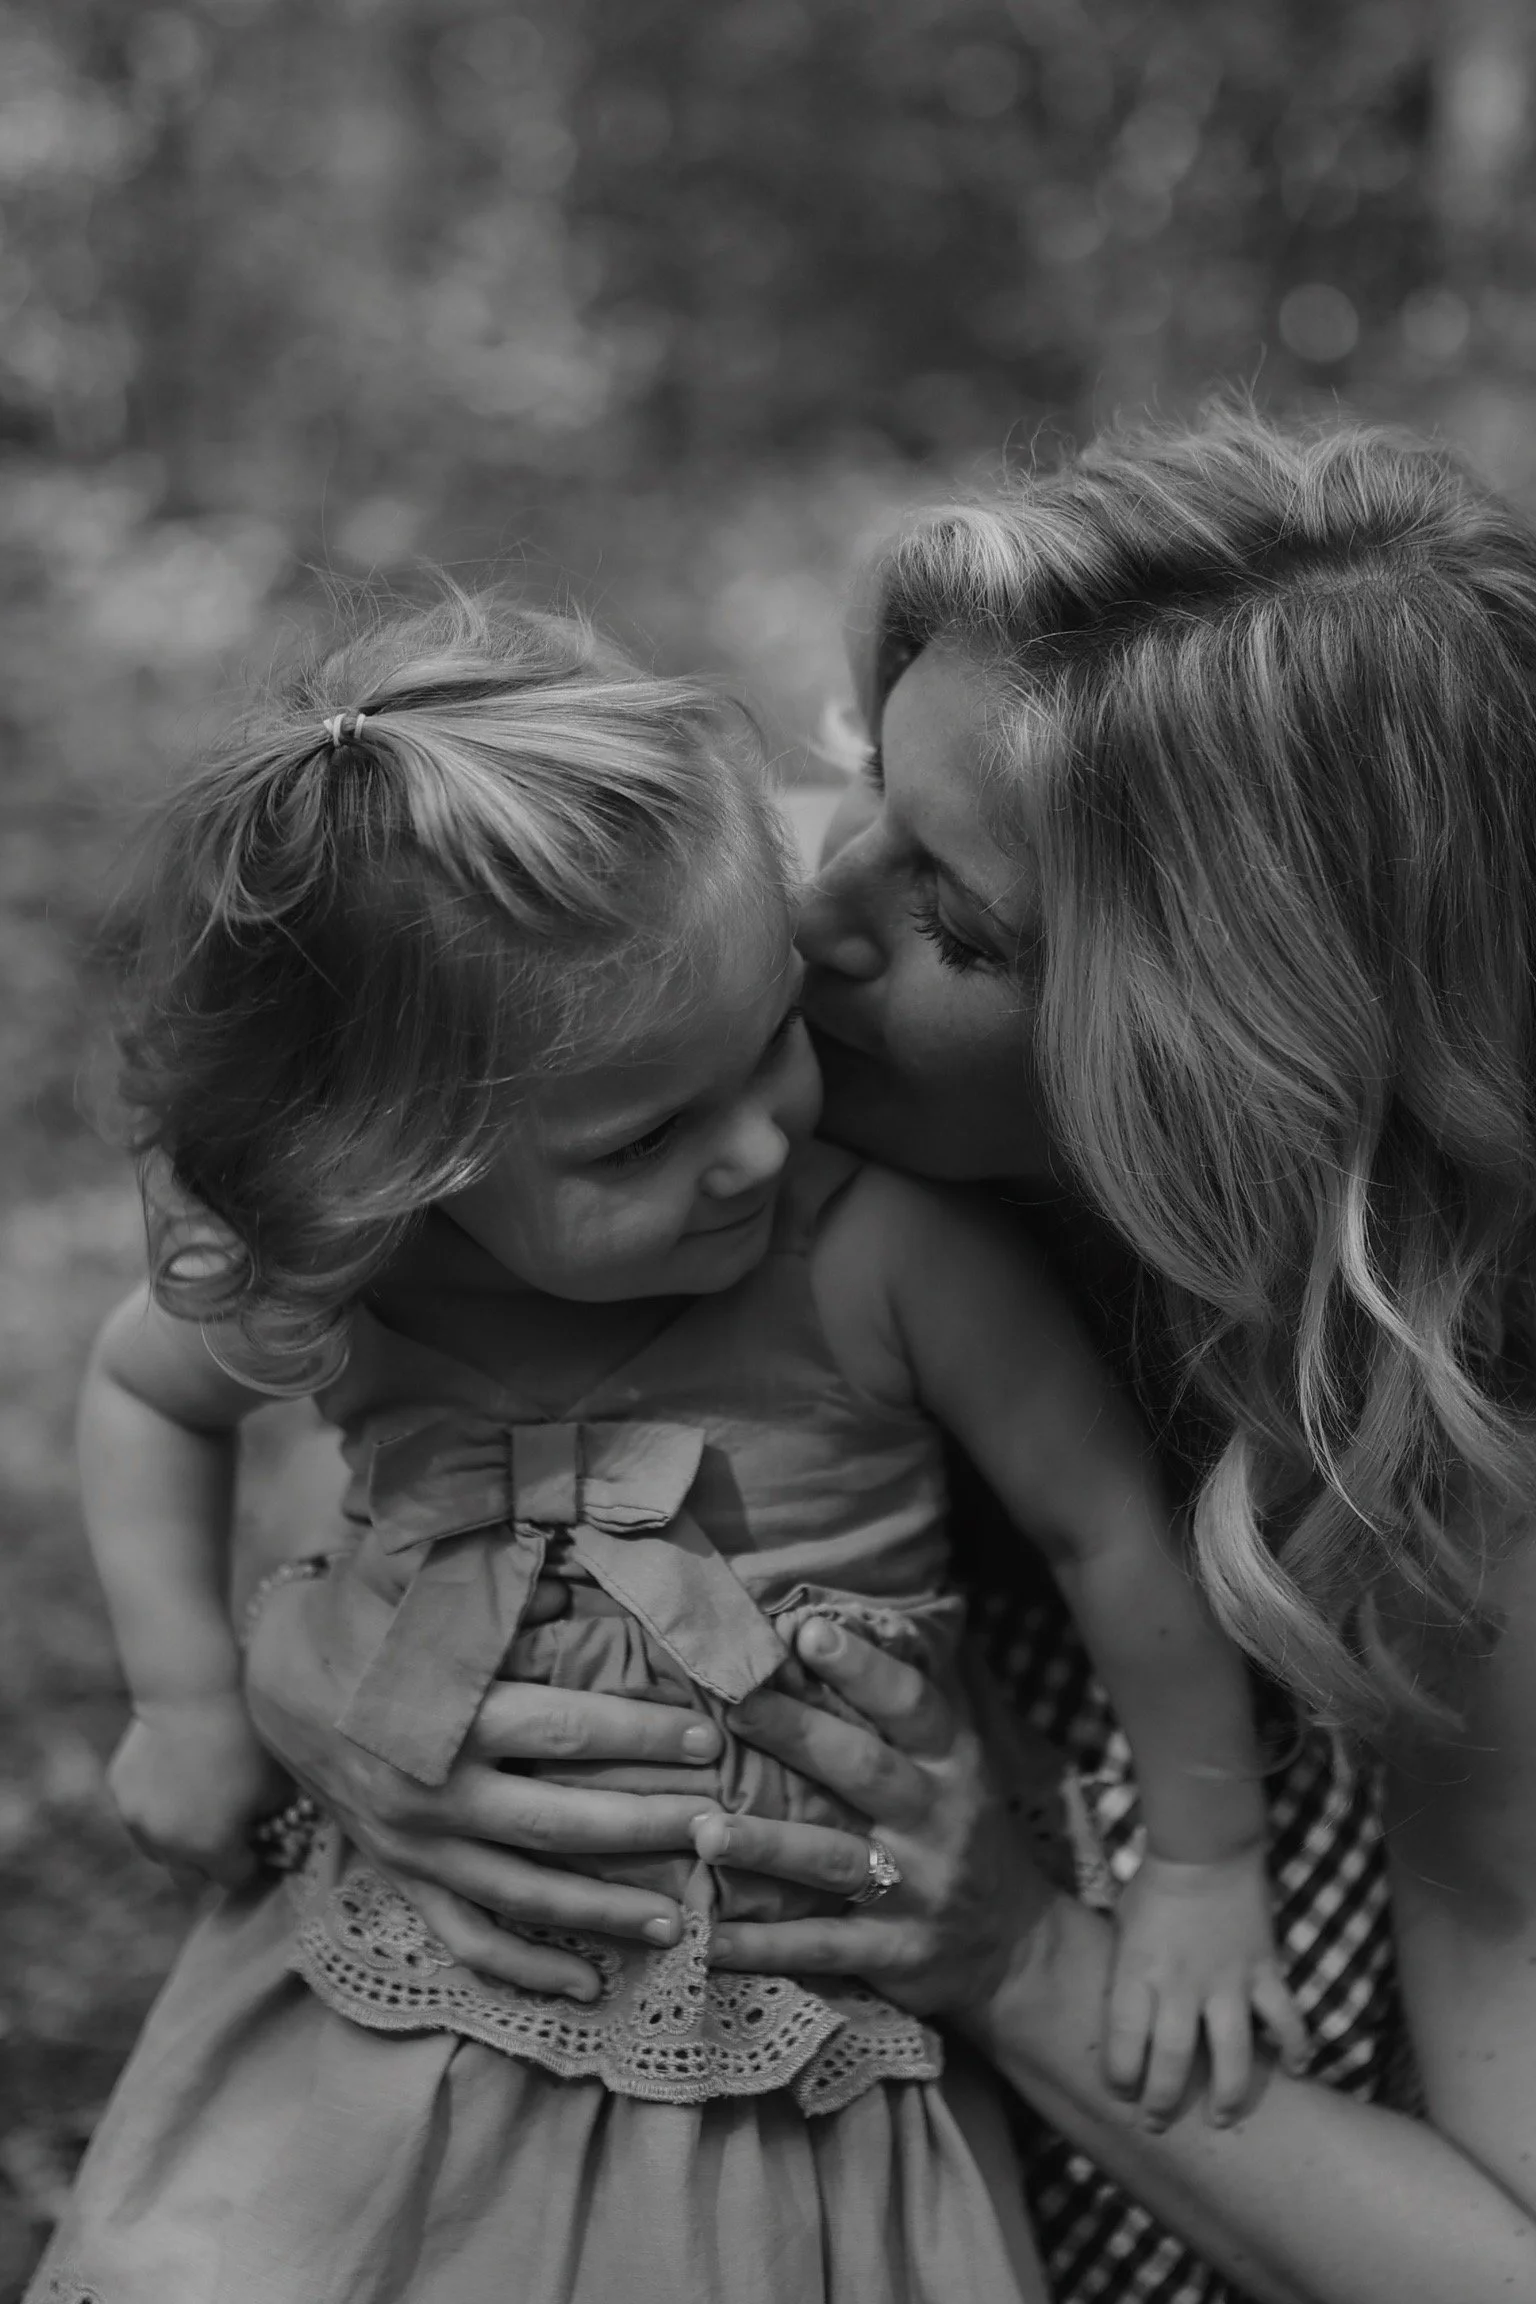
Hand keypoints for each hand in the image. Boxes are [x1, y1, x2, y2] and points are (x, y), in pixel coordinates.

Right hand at [108, 1690, 288, 1889]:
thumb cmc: (245, 1739)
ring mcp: (136, 1820)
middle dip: (211, 1864)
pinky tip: (173, 1779)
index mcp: (211, 1849)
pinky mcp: (119, 1792)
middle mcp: (168, 1846)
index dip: (252, 1864)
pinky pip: (140, 1815)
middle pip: (191, 1878)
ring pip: (159, 1851)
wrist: (193, 1692)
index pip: (235, 1879)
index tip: (259, 1846)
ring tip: (197, 1808)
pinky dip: (156, 1809)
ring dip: (178, 1842)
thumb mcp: (277, 1786)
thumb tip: (274, 1836)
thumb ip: (274, 1823)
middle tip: (228, 1836)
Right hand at [242, 1564, 727, 2000]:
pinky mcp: (402, 1879)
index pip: (565, 1730)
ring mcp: (416, 1849)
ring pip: (523, 1896)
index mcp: (444, 1718)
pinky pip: (466, 1940)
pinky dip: (524, 1971)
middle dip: (646, 1826)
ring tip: (680, 1923)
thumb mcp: (413, 1578)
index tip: (708, 1735)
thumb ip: (488, 1579)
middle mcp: (433, 1795)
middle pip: (560, 1822)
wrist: (271, 1678)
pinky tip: (587, 1988)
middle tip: (717, 1826)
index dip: (641, 1733)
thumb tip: (571, 1586)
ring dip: (603, 1913)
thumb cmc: (364, 1617)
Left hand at [695, 1618, 1060, 2015]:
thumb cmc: (960, 1829)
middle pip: (864, 1769)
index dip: (862, 1667)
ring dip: (767, 1845)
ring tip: (704, 1831)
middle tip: (734, 1707)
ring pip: (834, 1860)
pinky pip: (821, 1947)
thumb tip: (819, 1622)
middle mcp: (936, 1818)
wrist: (1014, 1949)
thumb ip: (896, 1711)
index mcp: (950, 1762)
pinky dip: (763, 1946)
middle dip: (798, 1736)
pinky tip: (708, 1938)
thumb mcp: (953, 1765)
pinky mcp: (894, 1952)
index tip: (807, 1630)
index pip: (909, 1704)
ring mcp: (917, 1889)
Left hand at [1105, 1846, 1309, 2128]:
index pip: (1123, 2039)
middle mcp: (1181, 1984)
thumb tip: (1124, 2015)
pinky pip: (1285, 2019)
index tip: (1120, 2094)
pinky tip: (1297, 2072)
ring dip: (1227, 2093)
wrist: (1206, 1847)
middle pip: (1171, 2058)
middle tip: (1158, 2124)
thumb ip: (1127, 1972)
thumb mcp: (1123, 1927)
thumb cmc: (1154, 1886)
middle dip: (1162, 2099)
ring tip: (1220, 2117)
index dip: (1120, 2075)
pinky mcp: (1265, 1971)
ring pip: (1231, 2054)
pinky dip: (1295, 2048)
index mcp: (1138, 1970)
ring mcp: (1228, 1981)